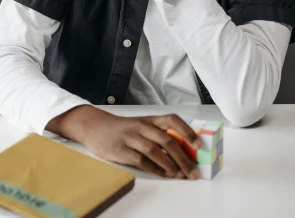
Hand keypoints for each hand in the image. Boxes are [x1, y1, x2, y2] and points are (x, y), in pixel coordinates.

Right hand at [48, 106, 201, 178]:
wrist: (94, 127)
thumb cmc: (122, 128)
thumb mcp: (140, 125)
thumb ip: (158, 134)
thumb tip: (185, 151)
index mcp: (148, 119)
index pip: (172, 120)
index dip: (187, 132)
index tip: (199, 145)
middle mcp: (141, 126)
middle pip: (167, 140)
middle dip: (183, 158)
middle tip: (193, 171)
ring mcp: (130, 138)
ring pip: (155, 151)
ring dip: (171, 165)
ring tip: (180, 175)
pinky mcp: (121, 151)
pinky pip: (142, 161)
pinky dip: (156, 169)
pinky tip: (164, 175)